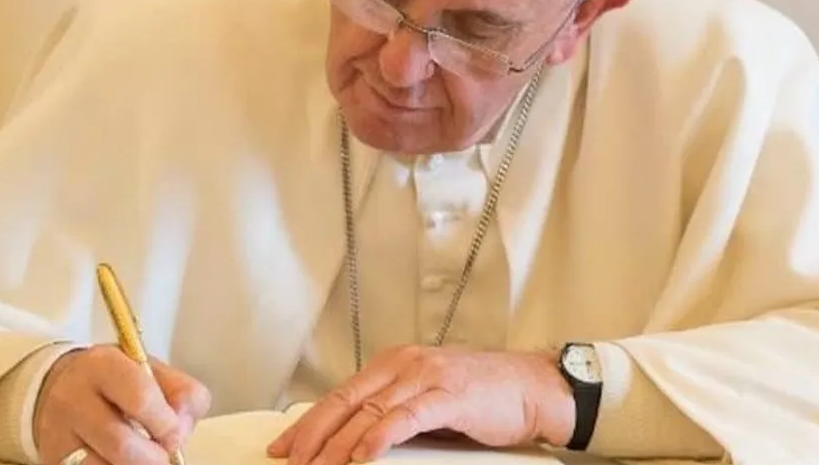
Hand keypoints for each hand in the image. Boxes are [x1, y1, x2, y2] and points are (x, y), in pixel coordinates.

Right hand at [34, 345, 211, 464]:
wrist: (58, 389)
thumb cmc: (114, 383)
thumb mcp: (150, 370)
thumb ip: (181, 392)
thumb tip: (181, 429)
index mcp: (103, 365)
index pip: (141, 397)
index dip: (166, 423)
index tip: (174, 433)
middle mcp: (73, 398)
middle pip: (121, 443)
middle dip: (153, 457)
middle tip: (163, 455)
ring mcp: (58, 433)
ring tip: (141, 457)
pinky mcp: (53, 458)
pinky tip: (118, 461)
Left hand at [266, 345, 572, 464]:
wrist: (532, 387)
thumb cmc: (485, 394)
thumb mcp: (428, 397)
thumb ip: (394, 411)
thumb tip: (356, 437)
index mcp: (396, 363)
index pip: (340, 394)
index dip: (308, 422)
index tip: (286, 445)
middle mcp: (405, 364)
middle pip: (345, 400)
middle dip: (312, 434)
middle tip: (290, 459)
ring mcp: (426, 377)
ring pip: (368, 411)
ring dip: (338, 444)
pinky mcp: (448, 395)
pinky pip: (405, 417)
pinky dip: (379, 436)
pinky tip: (363, 453)